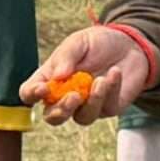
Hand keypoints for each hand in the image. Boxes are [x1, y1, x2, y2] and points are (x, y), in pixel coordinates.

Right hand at [21, 26, 149, 124]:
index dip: (31, 95)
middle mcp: (64, 96)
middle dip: (61, 111)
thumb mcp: (79, 42)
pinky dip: (110, 90)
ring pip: (82, 118)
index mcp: (49, 79)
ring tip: (101, 80)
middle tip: (73, 96)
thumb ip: (66, 57)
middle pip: (52, 117)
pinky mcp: (108, 108)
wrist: (129, 44)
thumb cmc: (97, 43)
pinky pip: (106, 108)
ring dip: (92, 102)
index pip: (30, 93)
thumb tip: (58, 76)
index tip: (43, 89)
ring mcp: (86, 105)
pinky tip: (115, 72)